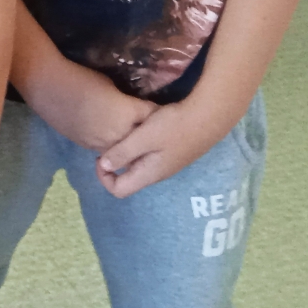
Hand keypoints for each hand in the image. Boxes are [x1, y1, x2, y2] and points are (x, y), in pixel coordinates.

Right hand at [23, 62, 158, 153]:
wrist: (48, 88)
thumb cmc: (81, 79)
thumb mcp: (111, 85)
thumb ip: (125, 101)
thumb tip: (130, 107)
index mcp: (129, 114)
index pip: (155, 116)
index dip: (159, 113)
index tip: (162, 110)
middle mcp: (121, 134)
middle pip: (144, 140)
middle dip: (148, 133)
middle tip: (150, 126)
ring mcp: (104, 144)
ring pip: (127, 151)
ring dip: (131, 143)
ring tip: (130, 133)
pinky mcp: (89, 147)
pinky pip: (108, 150)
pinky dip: (113, 144)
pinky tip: (109, 133)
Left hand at [95, 97, 235, 198]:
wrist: (207, 117)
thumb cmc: (173, 127)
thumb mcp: (143, 137)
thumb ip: (122, 152)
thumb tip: (103, 166)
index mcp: (148, 174)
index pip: (119, 190)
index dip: (104, 178)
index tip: (100, 156)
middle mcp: (157, 174)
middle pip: (128, 180)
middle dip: (114, 165)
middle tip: (108, 143)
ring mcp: (166, 165)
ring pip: (138, 167)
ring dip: (126, 155)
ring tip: (122, 136)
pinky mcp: (171, 154)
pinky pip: (148, 157)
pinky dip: (137, 148)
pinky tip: (137, 131)